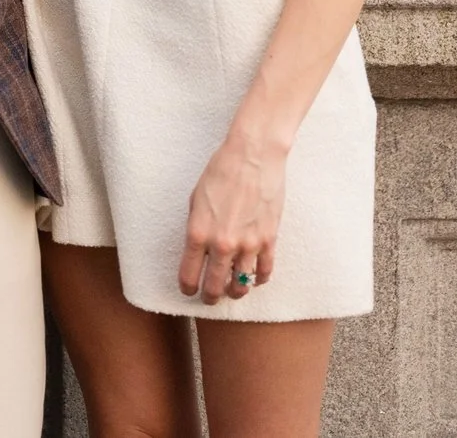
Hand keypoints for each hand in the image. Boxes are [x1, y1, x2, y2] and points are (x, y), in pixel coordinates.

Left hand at [179, 130, 285, 304]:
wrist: (252, 158)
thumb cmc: (220, 173)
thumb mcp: (195, 200)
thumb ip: (197, 229)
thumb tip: (198, 251)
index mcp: (198, 232)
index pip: (189, 273)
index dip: (187, 286)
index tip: (188, 290)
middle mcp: (222, 244)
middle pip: (215, 285)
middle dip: (210, 296)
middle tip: (209, 299)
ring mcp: (248, 244)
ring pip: (242, 285)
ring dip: (235, 292)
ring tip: (232, 293)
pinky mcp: (269, 240)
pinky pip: (265, 271)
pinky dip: (259, 279)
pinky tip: (254, 279)